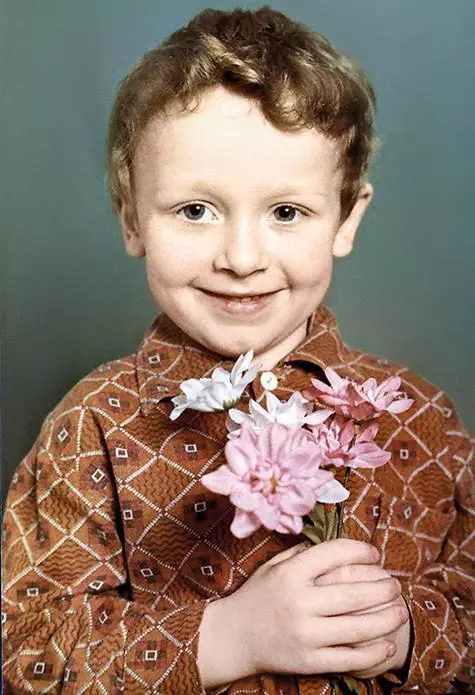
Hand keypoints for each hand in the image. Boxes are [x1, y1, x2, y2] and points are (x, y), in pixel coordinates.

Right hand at [198, 539, 408, 686]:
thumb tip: (340, 546)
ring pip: (359, 626)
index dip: (361, 551)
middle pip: (355, 593)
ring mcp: (305, 634)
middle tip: (395, 585)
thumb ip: (304, 553)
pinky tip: (386, 644)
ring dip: (387, 618)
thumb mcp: (274, 566)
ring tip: (400, 611)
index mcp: (291, 573)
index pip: (335, 554)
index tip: (374, 554)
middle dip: (384, 588)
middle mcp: (300, 602)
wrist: (233, 636)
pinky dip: (374, 652)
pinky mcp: (309, 661)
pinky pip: (350, 657)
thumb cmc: (258, 595)